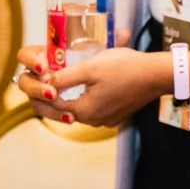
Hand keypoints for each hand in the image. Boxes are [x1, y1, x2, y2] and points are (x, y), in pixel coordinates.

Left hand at [17, 44, 162, 128]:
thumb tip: (44, 83)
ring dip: (63, 100)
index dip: (39, 91)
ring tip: (53, 86)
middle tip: (36, 85)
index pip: (50, 104)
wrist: (156, 75)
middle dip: (46, 99)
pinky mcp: (114, 115)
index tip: (33, 78)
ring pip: (75, 111)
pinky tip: (78, 89)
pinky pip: (91, 110)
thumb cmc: (125, 68)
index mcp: (83, 111)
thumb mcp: (90, 68)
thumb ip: (64, 77)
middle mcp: (93, 121)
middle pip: (61, 112)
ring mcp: (105, 120)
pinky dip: (80, 101)